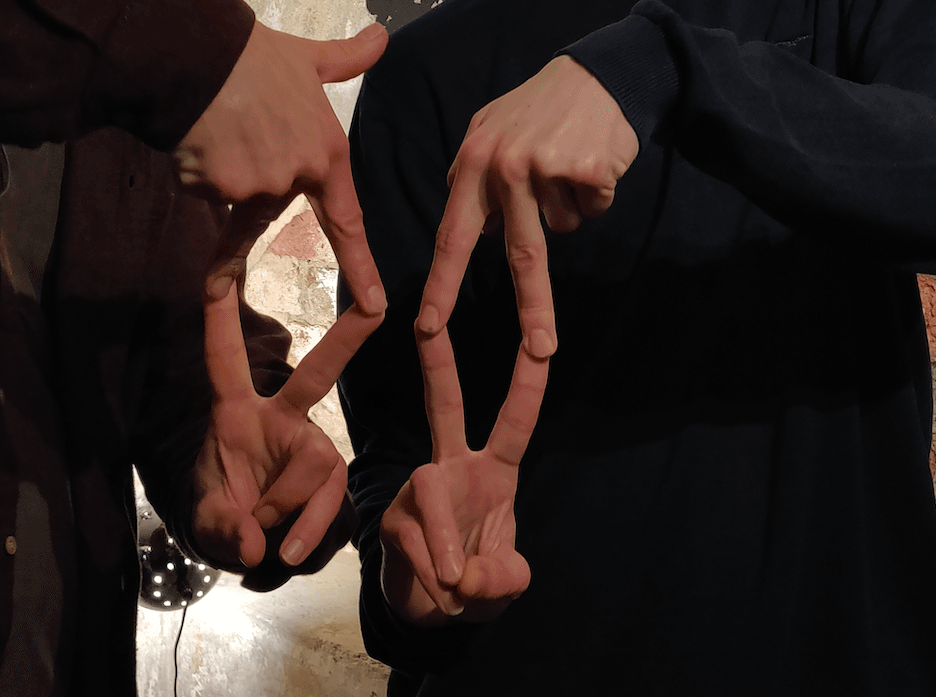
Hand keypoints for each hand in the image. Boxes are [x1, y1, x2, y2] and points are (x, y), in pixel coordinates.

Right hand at [177, 21, 388, 314]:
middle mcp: (296, 176)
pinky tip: (197, 132)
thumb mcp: (309, 56)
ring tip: (218, 117)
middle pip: (270, 194)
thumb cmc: (257, 55)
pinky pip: (205, 187)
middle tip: (240, 124)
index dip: (361, 265)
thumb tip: (381, 35)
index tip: (377, 304)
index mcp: (325, 152)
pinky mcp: (219, 189)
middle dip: (250, 165)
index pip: (347, 218)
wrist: (201, 54)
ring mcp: (257, 186)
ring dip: (223, 163)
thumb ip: (346, 58)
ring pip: (233, 190)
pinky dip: (198, 165)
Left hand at [192, 282, 380, 570]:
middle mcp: (280, 417)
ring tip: (267, 540)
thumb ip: (223, 529)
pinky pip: (332, 499)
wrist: (250, 548)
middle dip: (345, 339)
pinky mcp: (331, 477)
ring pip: (318, 462)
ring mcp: (310, 446)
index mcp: (235, 411)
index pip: (225, 356)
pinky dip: (309, 529)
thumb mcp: (207, 521)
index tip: (218, 269)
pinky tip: (291, 552)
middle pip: (316, 374)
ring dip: (290, 506)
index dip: (220, 315)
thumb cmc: (223, 515)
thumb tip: (255, 541)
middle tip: (374, 309)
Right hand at [380, 325, 546, 624]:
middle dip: (438, 362)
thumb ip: (502, 577)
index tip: (542, 341)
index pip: (515, 421)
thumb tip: (465, 572)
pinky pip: (414, 538)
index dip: (528, 383)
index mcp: (493, 472)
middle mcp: (452, 466)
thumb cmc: (476, 585)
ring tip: (459, 584)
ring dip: (447, 544)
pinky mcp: (393, 516)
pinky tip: (443, 595)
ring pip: (430, 489)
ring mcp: (419, 488)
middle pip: (444, 405)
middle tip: (428, 321)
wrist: (430, 613)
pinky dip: (434, 576)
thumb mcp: (505, 585)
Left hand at [417, 56, 636, 358]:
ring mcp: (548, 169)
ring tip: (567, 162)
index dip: (442, 285)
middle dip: (533, 307)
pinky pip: (593, 208)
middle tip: (541, 352)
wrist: (595, 74)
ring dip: (569, 204)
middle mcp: (505, 167)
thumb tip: (472, 227)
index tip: (429, 326)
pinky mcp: (587, 170)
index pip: (453, 235)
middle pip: (522, 252)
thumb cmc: (538, 107)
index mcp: (473, 162)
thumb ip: (474, 175)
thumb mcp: (489, 129)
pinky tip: (590, 159)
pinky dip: (595, 193)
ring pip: (563, 225)